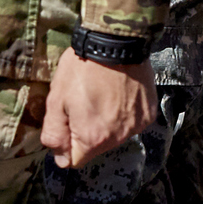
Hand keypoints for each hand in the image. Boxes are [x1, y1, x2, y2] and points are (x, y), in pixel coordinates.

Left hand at [42, 50, 156, 168]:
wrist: (116, 42)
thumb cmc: (83, 68)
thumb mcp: (56, 98)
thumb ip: (54, 133)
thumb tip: (59, 157)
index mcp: (92, 138)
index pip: (74, 161)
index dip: (65, 144)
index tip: (66, 121)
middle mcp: (117, 138)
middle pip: (95, 147)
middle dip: (86, 130)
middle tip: (83, 100)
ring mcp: (135, 126)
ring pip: (114, 134)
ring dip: (106, 121)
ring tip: (102, 93)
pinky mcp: (148, 114)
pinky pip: (131, 122)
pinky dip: (124, 112)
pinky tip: (119, 92)